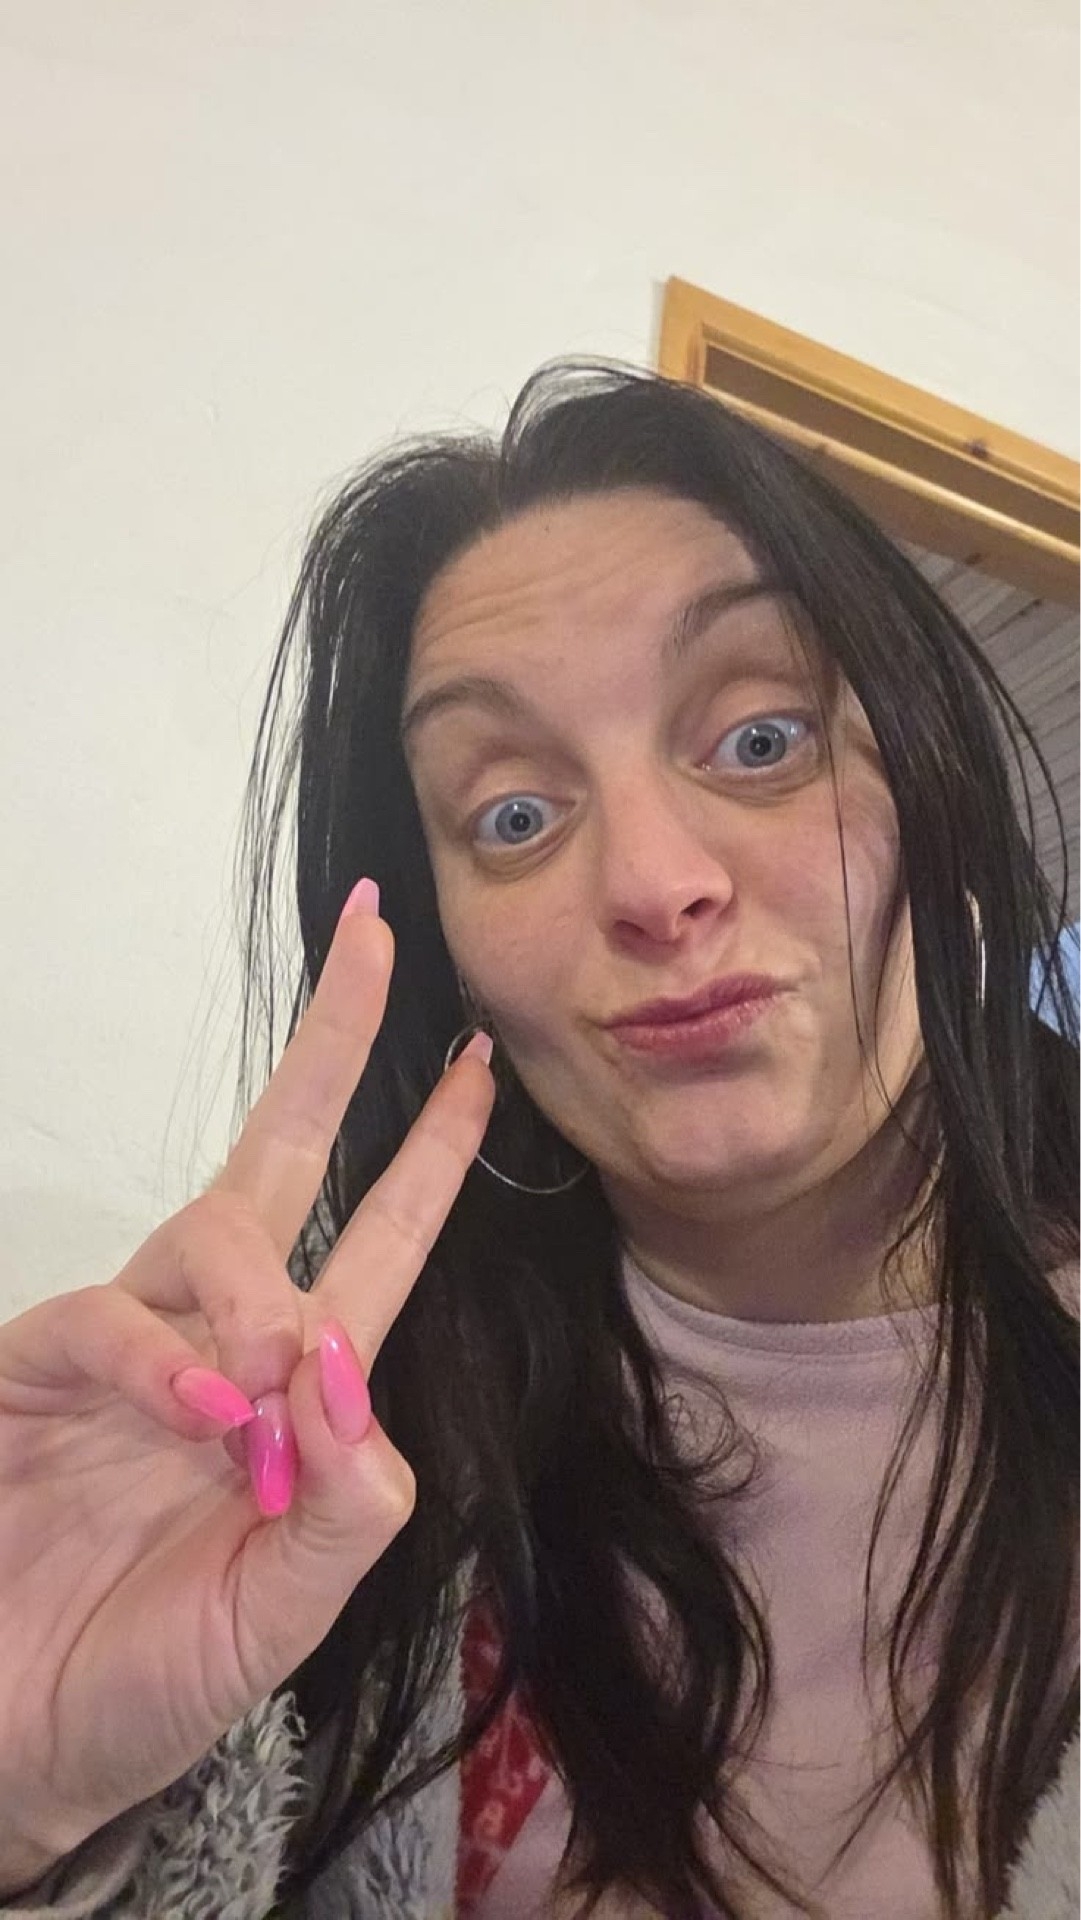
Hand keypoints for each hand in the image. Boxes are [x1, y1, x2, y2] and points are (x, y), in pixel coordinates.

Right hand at [0, 883, 493, 1874]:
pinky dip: (165, 1362)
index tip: (480, 1059)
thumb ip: (351, 1504)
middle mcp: (218, 1338)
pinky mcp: (40, 1371)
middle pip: (281, 1160)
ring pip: (208, 1235)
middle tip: (375, 934)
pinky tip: (207, 1413)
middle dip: (332, 1047)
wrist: (28, 1739)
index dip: (429, 1151)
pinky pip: (107, 1322)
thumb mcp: (289, 1605)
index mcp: (296, 1381)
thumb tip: (352, 1364)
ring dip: (259, 1286)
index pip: (379, 1237)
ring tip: (273, 1375)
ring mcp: (127, 1346)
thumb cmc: (159, 1672)